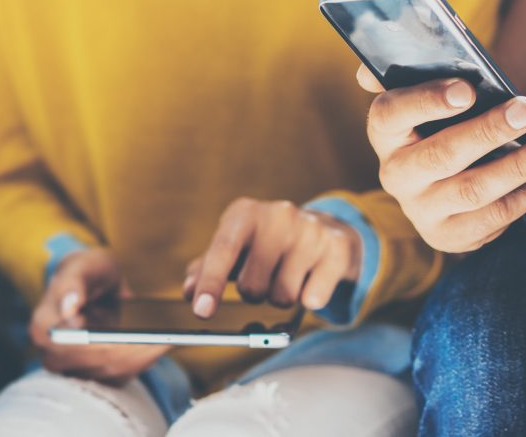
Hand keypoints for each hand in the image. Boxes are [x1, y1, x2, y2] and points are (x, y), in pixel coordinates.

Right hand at [29, 248, 168, 385]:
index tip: (134, 339)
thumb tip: (69, 307)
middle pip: (96, 365)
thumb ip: (72, 284)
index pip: (75, 347)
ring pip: (111, 373)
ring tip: (167, 342)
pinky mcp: (95, 372)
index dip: (103, 346)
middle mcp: (53, 355)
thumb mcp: (81, 266)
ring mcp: (73, 368)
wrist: (93, 283)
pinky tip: (162, 347)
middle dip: (130, 354)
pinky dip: (142, 363)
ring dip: (141, 360)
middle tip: (163, 341)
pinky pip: (120, 375)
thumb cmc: (86, 271)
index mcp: (44, 329)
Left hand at [185, 197, 361, 317]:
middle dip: (253, 293)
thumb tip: (190, 291)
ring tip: (287, 276)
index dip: (211, 282)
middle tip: (262, 278)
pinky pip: (314, 298)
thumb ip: (207, 268)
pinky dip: (310, 299)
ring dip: (280, 297)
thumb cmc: (266, 243)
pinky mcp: (336, 248)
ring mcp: (310, 230)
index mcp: (245, 213)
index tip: (202, 311)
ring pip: (283, 296)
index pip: (223, 249)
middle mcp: (278, 215)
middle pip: (252, 286)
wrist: (323, 231)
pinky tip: (311, 281)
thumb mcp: (235, 247)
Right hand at [358, 65, 525, 252]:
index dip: (428, 101)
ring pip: (473, 189)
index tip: (468, 90)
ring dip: (520, 166)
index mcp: (385, 133)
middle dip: (488, 131)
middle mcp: (396, 174)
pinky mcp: (449, 235)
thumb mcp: (426, 101)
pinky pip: (495, 216)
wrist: (438, 190)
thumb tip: (402, 56)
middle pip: (442, 154)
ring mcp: (421, 209)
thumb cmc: (440, 127)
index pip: (391, 113)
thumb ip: (416, 75)